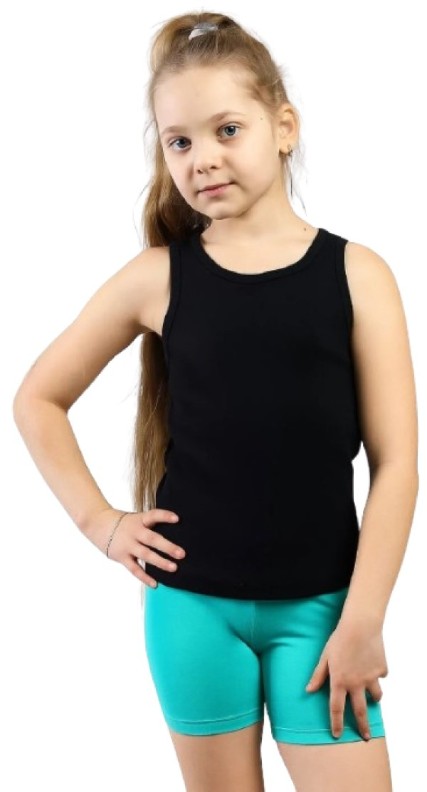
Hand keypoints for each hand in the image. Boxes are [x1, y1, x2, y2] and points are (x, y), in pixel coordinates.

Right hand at [85, 507, 185, 587]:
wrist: (98, 524)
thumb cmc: (124, 523)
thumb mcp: (136, 519)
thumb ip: (150, 525)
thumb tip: (174, 533)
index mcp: (139, 520)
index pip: (153, 516)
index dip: (165, 516)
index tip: (177, 519)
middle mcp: (134, 532)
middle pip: (152, 539)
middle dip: (167, 547)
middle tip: (182, 554)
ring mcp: (127, 545)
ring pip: (145, 555)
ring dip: (160, 562)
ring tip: (174, 568)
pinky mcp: (122, 557)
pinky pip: (135, 569)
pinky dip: (145, 577)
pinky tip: (156, 585)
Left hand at [305, 620, 387, 739]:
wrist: (360, 626)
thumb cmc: (339, 639)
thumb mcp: (325, 657)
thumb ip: (318, 675)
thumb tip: (308, 690)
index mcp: (339, 681)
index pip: (336, 709)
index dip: (336, 724)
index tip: (337, 735)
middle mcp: (356, 683)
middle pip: (360, 711)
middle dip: (363, 727)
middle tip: (366, 737)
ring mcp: (371, 678)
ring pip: (376, 696)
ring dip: (374, 699)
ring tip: (373, 700)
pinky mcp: (381, 669)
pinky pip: (381, 676)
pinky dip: (378, 675)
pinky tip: (374, 667)